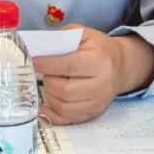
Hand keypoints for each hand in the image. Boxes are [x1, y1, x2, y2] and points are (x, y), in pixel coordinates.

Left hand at [32, 25, 153, 124]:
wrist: (121, 66)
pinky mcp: (93, 114)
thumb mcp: (84, 34)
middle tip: (43, 72)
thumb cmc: (99, 48)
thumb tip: (39, 49)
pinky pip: (67, 120)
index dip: (47, 64)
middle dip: (48, 79)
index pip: (68, 66)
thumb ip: (62, 38)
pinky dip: (51, 114)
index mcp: (99, 61)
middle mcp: (101, 85)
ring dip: (49, 95)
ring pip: (63, 106)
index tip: (33, 61)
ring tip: (48, 83)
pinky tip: (42, 106)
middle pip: (64, 89)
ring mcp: (98, 103)